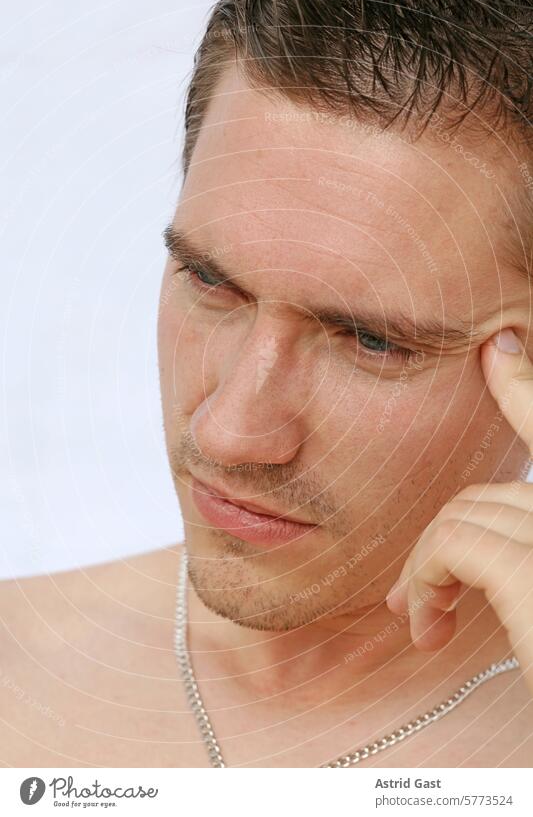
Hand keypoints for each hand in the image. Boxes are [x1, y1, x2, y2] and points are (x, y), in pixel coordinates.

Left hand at [385, 327, 532, 696]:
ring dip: (431, 563)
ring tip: (420, 619)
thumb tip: (491, 554)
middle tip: (414, 597)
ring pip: (473, 512)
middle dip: (448, 536)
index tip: (497, 349)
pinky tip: (424, 624)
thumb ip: (521, 556)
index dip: (525, 387)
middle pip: (503, 495)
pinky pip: (458, 542)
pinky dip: (428, 574)